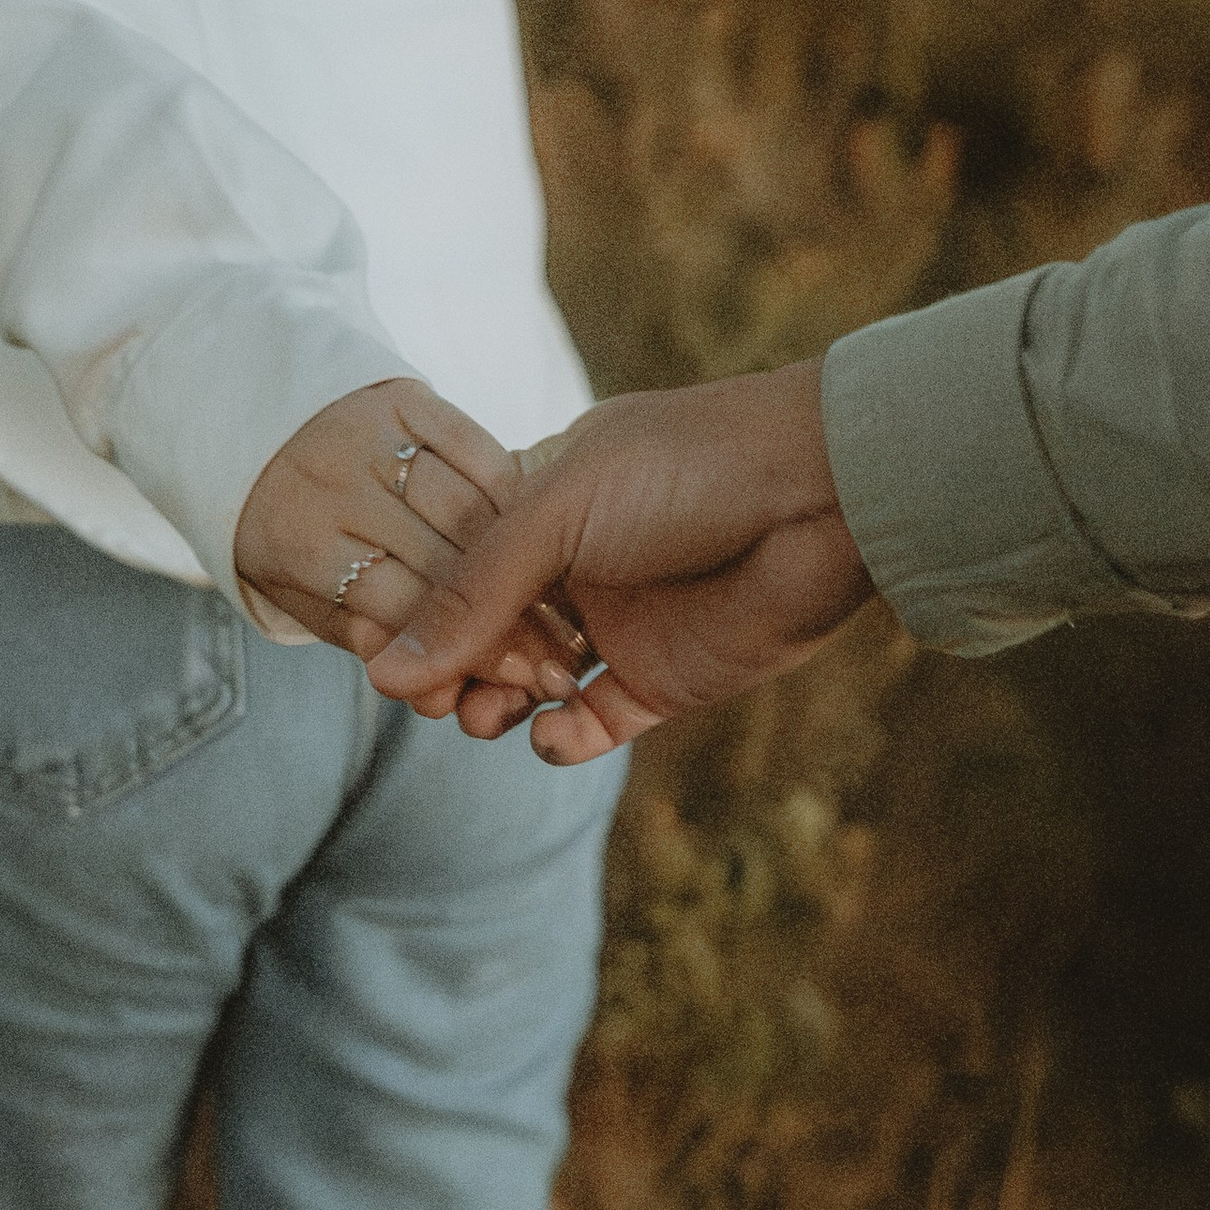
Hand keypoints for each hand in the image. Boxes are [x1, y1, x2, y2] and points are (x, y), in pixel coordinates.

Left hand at [231, 377, 590, 699]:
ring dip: (524, 560)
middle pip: (444, 563)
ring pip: (469, 509)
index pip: (402, 612)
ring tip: (559, 603)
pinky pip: (481, 451)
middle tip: (558, 654)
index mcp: (297, 542)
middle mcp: (336, 482)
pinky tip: (532, 531)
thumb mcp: (299, 592)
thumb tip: (431, 687)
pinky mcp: (409, 397)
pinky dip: (513, 496)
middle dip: (508, 616)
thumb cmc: (289, 530)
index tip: (517, 680)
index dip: (467, 650)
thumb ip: (362, 634)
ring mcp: (375, 436)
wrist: (252, 419)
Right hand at [366, 353, 873, 759]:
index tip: (385, 650)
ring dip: (494, 707)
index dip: (415, 612)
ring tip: (484, 717)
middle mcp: (571, 566)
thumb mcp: (558, 511)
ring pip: (527, 685)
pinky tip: (547, 734)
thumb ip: (472, 591)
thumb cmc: (688, 467)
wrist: (824, 495)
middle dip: (450, 668)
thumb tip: (385, 674)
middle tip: (436, 698)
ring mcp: (615, 626)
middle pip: (481, 633)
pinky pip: (591, 725)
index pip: (450, 567)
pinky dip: (558, 741)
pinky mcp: (662, 682)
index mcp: (537, 502)